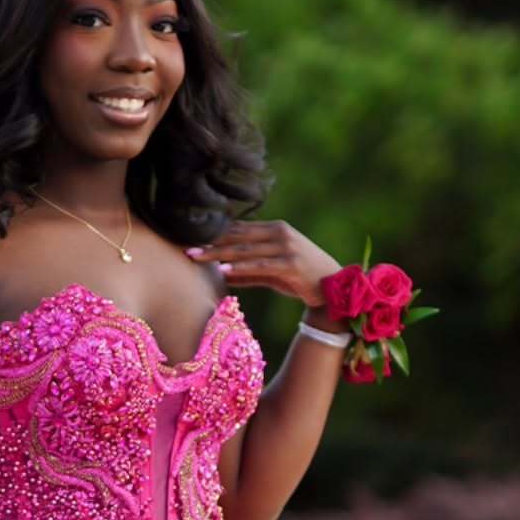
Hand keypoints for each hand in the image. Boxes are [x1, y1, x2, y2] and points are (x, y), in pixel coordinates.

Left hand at [185, 220, 341, 311]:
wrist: (334, 290)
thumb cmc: (302, 281)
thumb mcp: (272, 274)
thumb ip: (249, 272)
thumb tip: (222, 274)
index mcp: (275, 229)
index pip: (239, 229)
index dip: (214, 235)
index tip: (192, 240)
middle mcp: (280, 233)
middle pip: (238, 236)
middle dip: (210, 243)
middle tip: (185, 248)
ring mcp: (286, 247)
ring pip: (245, 250)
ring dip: (218, 253)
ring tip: (196, 257)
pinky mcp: (291, 263)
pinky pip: (260, 265)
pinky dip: (240, 267)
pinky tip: (223, 270)